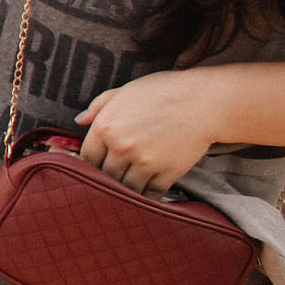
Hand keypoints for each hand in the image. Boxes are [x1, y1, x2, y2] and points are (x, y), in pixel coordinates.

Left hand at [77, 71, 221, 192]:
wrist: (205, 101)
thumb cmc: (164, 91)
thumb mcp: (125, 91)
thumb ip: (99, 106)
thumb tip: (79, 120)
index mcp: (106, 127)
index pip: (86, 158)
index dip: (91, 163)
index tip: (99, 163)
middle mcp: (121, 147)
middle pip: (104, 175)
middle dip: (108, 175)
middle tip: (116, 174)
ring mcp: (144, 162)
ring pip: (125, 187)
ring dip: (127, 186)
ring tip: (132, 181)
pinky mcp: (166, 173)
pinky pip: (150, 193)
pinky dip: (148, 193)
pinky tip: (150, 186)